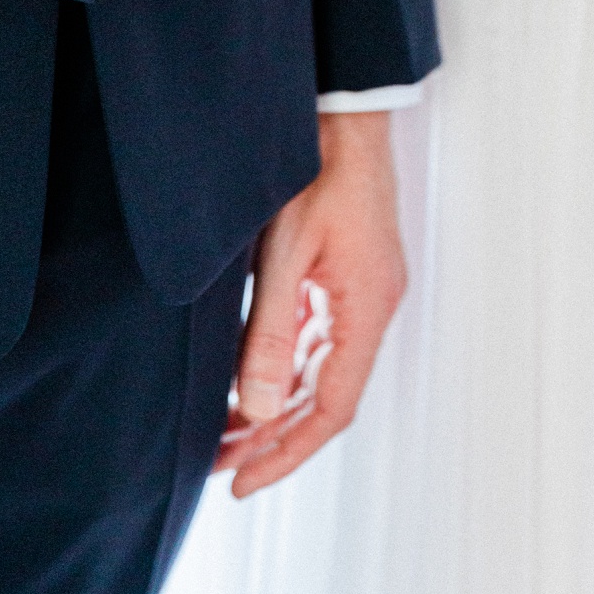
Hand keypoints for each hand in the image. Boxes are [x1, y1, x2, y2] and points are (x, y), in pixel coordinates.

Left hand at [215, 113, 403, 494]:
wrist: (344, 112)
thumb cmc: (318, 169)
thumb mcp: (284, 254)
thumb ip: (270, 334)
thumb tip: (257, 409)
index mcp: (366, 307)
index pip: (332, 408)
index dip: (287, 452)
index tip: (243, 481)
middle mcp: (373, 305)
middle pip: (328, 396)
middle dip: (275, 436)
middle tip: (220, 463)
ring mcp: (364, 289)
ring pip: (324, 370)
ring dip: (279, 403)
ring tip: (226, 428)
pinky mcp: (351, 272)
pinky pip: (323, 338)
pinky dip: (289, 366)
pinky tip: (254, 374)